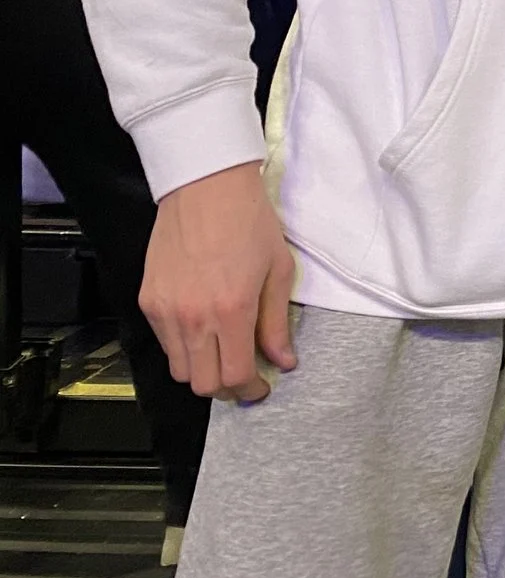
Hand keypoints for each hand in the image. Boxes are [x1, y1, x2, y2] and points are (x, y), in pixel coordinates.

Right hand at [142, 161, 296, 402]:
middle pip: (202, 384)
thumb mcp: (279, 270)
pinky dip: (183, 348)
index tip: (261, 386)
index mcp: (231, 311)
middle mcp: (193, 318)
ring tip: (223, 353)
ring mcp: (166, 311)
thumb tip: (283, 360)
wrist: (206, 188)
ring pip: (179, 368)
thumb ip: (276, 322)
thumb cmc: (250, 222)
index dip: (249, 390)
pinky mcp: (148, 301)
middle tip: (243, 375)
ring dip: (202, 370)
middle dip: (226, 388)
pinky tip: (202, 330)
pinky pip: (163, 342)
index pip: (234, 376)